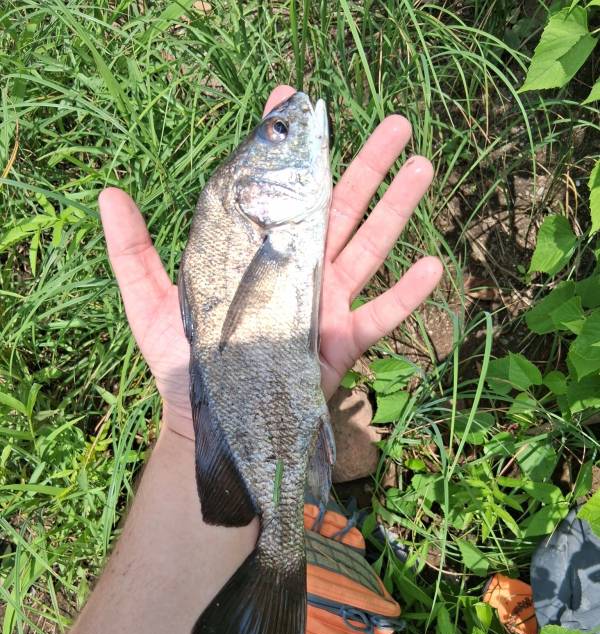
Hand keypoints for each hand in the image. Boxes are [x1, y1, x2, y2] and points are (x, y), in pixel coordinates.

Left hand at [99, 85, 441, 438]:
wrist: (206, 422)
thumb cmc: (180, 363)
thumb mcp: (149, 301)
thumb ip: (132, 251)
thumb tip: (106, 194)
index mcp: (258, 254)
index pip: (278, 190)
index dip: (288, 146)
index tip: (298, 98)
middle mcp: (297, 270)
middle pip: (338, 208)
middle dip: (366, 165)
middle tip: (396, 122)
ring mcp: (323, 305)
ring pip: (367, 248)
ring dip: (396, 209)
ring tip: (422, 166)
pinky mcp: (340, 343)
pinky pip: (379, 316)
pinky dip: (405, 295)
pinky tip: (432, 264)